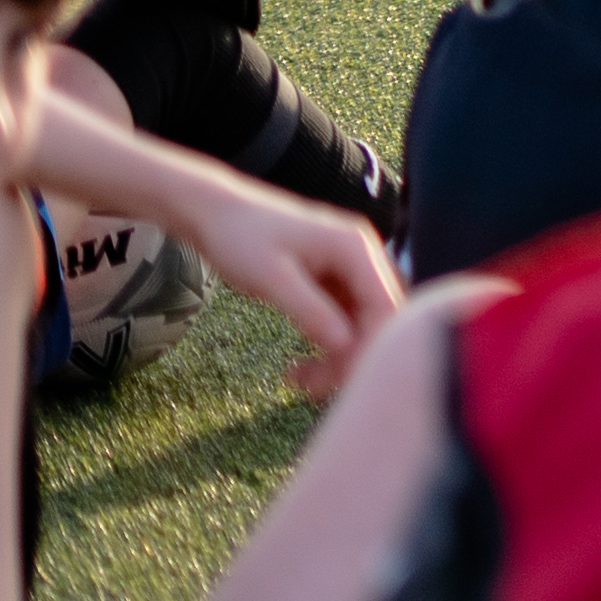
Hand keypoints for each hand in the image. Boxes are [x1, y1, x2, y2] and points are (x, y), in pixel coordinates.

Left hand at [160, 173, 401, 393]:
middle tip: (310, 388)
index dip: (369, 344)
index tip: (338, 379)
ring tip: (298, 380)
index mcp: (355, 248)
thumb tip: (346, 346)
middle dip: (351, 356)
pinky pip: (344, 318)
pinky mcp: (334, 278)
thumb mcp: (273, 279)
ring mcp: (349, 267)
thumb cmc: (241, 239)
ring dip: (338, 355)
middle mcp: (362, 255)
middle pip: (379, 316)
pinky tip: (301, 363)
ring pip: (362, 322)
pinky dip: (328, 343)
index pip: (385, 304)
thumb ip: (311, 311)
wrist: (215, 212)